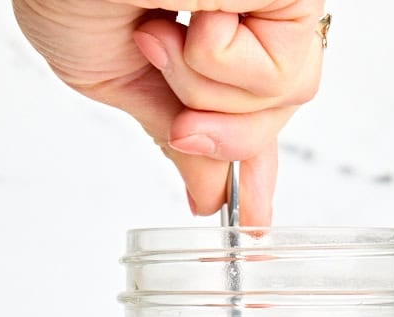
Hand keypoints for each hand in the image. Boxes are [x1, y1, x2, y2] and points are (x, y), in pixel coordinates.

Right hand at [13, 0, 327, 224]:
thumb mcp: (110, 73)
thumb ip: (169, 129)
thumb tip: (202, 188)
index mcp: (212, 28)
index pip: (250, 106)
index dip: (251, 162)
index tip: (254, 217)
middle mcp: (251, 12)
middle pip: (273, 114)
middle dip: (221, 133)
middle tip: (180, 118)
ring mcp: (274, 1)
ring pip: (283, 99)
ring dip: (208, 90)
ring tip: (162, 33)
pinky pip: (283, 76)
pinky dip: (221, 65)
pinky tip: (192, 15)